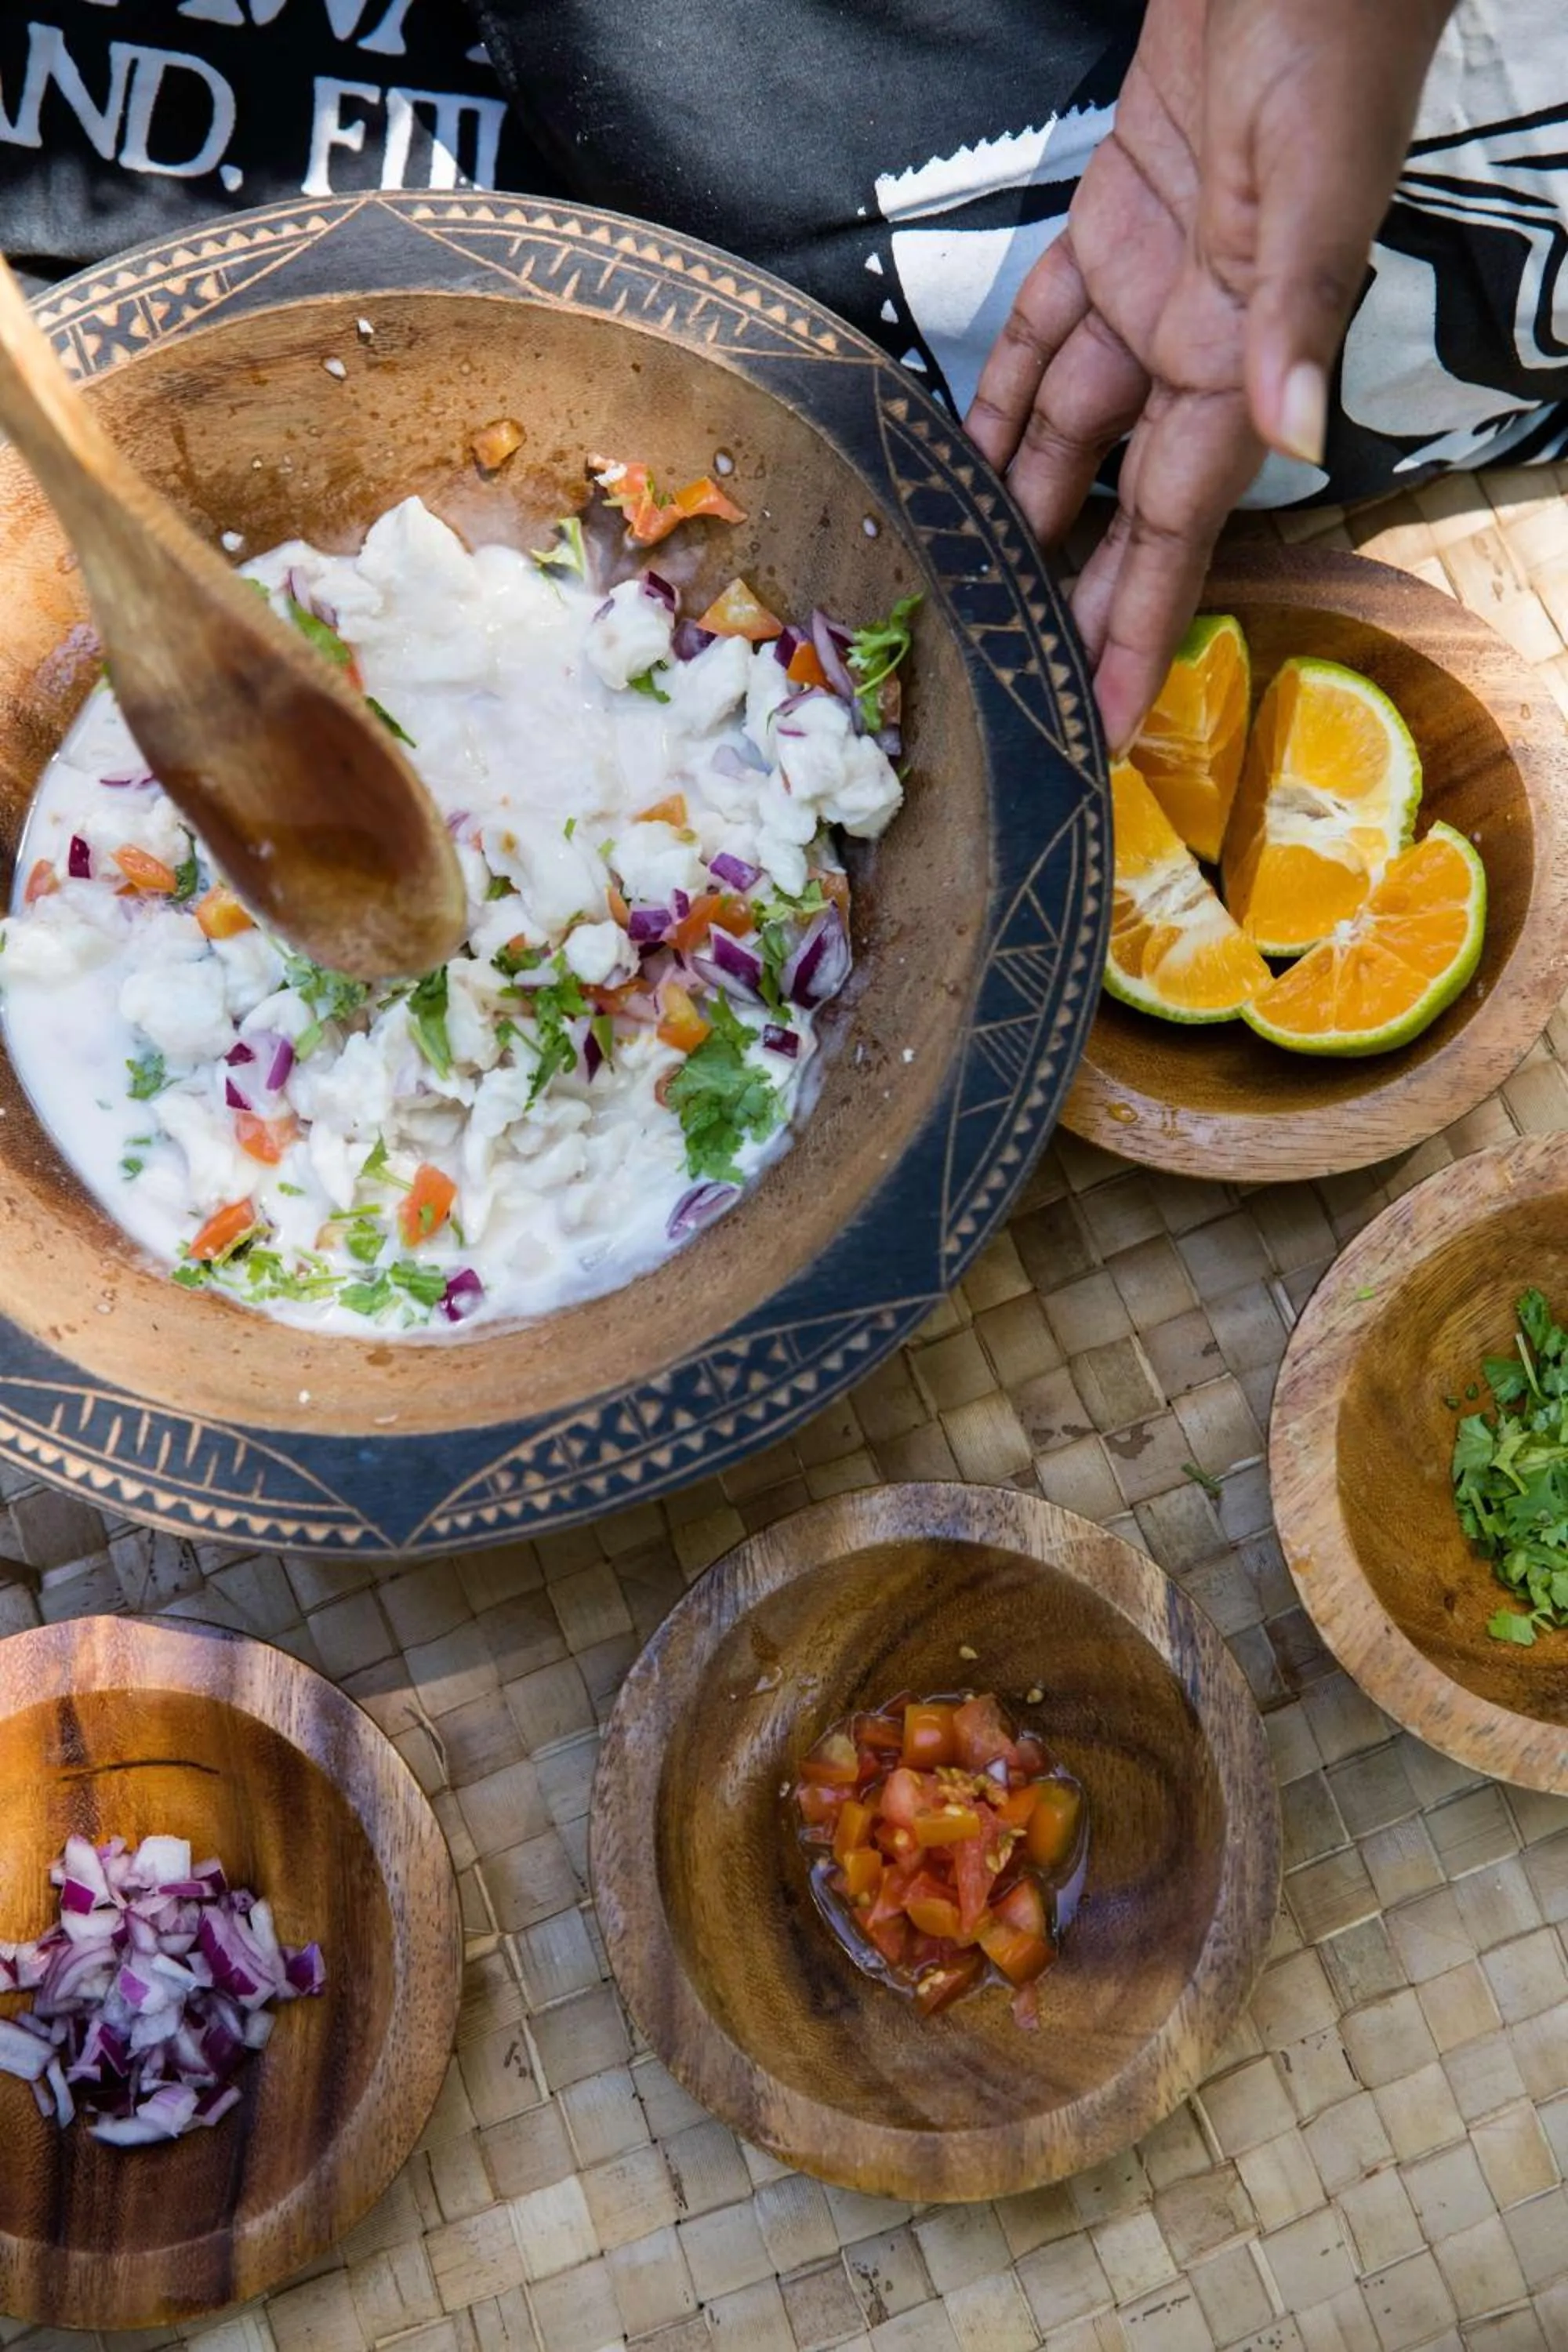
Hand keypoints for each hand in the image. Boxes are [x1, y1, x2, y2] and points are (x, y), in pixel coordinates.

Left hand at [966, 0, 1453, 749]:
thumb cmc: (1330, 44)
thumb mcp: (1317, 189)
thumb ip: (1295, 320)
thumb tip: (1294, 435)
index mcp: (1245, 359)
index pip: (1182, 531)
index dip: (1140, 630)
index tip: (1105, 720)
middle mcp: (1196, 346)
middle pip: (1120, 505)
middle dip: (1074, 595)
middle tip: (1014, 678)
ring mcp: (1150, 293)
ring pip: (1067, 431)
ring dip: (1021, 505)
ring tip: (966, 586)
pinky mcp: (1110, 231)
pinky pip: (1039, 334)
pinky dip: (998, 391)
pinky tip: (959, 451)